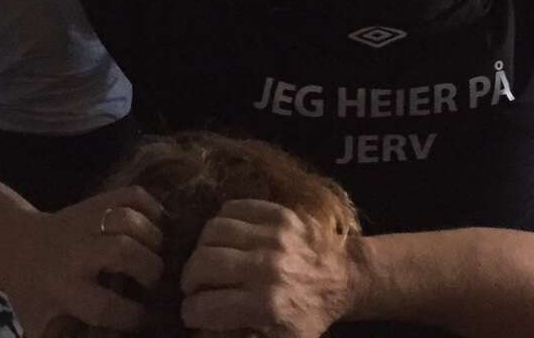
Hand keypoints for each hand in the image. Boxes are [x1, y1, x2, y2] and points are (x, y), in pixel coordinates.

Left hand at [0, 187, 165, 336]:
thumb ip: (68, 336)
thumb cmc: (34, 292)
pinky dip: (152, 206)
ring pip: (128, 219)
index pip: (104, 306)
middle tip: (156, 281)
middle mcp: (75, 251)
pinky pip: (131, 194)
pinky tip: (158, 224)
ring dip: (152, 237)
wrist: (15, 244)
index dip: (131, 315)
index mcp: (62, 288)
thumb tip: (110, 336)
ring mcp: (87, 220)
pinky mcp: (97, 201)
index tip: (143, 318)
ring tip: (157, 253)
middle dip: (149, 269)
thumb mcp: (41, 322)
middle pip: (123, 252)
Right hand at [180, 199, 360, 337]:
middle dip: (190, 280)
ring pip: (212, 232)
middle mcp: (267, 267)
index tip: (195, 313)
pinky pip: (232, 208)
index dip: (191, 313)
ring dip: (201, 249)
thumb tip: (205, 331)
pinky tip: (223, 239)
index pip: (202, 306)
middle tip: (195, 287)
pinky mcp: (279, 213)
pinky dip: (220, 223)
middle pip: (202, 264)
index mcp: (265, 305)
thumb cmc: (306, 315)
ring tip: (207, 261)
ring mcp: (273, 235)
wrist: (343, 279)